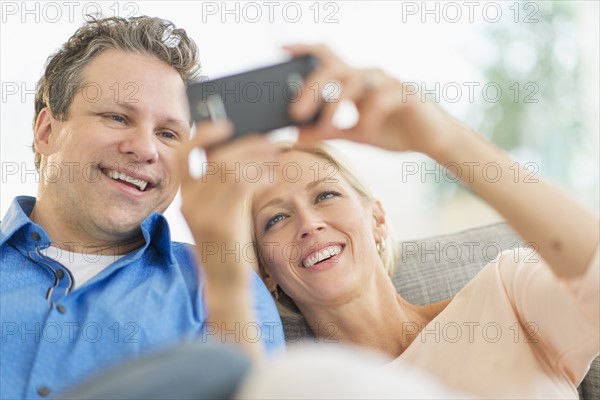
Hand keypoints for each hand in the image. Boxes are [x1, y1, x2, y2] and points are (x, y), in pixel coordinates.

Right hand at [177, 122, 277, 284]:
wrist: (225, 282)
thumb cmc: (228, 245)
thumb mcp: (218, 213)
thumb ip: (223, 187)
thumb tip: (245, 153)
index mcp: (186, 198)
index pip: (183, 155)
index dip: (204, 135)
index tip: (226, 125)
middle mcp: (189, 203)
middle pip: (216, 158)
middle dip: (247, 145)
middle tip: (269, 141)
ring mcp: (203, 214)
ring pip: (231, 167)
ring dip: (258, 157)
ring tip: (276, 155)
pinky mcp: (222, 223)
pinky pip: (243, 185)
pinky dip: (262, 174)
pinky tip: (274, 175)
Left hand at [286, 44, 462, 156]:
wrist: (432, 139)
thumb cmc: (393, 130)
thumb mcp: (356, 134)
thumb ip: (329, 132)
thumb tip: (298, 134)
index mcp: (354, 82)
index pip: (326, 58)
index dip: (304, 49)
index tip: (281, 49)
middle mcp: (368, 76)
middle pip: (333, 69)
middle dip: (310, 88)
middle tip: (295, 112)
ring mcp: (387, 82)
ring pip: (354, 81)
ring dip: (335, 104)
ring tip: (324, 125)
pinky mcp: (405, 93)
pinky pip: (380, 99)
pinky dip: (367, 117)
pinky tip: (364, 131)